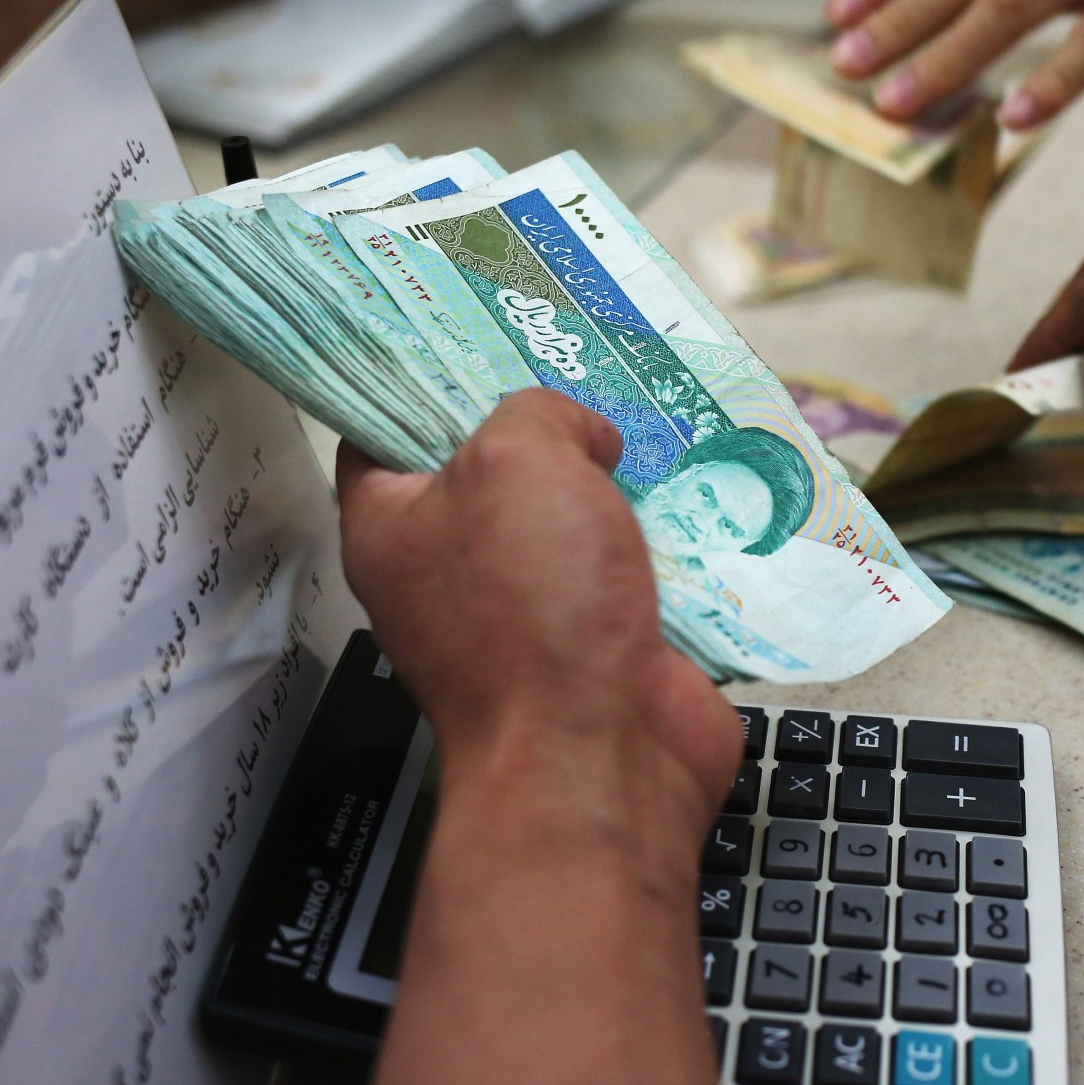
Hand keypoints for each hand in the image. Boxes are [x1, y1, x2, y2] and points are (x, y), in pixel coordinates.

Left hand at [336, 389, 740, 848]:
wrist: (601, 758)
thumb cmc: (531, 615)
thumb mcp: (518, 460)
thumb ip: (538, 414)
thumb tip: (583, 437)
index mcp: (391, 525)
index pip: (384, 427)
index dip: (426, 372)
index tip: (477, 326)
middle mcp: (450, 571)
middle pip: (493, 468)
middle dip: (545, 420)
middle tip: (589, 363)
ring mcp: (528, 612)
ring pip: (571, 517)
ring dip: (616, 478)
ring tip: (656, 418)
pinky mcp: (600, 643)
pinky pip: (631, 569)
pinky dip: (664, 536)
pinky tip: (699, 491)